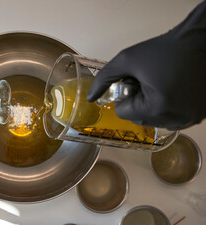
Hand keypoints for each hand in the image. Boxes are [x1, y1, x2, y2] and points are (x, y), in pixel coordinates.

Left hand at [87, 1, 205, 129]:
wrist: (198, 41)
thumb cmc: (164, 49)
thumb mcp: (127, 60)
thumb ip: (104, 79)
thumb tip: (90, 98)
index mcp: (157, 107)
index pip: (123, 113)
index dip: (124, 95)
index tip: (135, 80)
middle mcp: (175, 118)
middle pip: (138, 119)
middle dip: (137, 102)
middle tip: (148, 81)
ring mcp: (188, 119)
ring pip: (153, 121)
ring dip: (150, 106)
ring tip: (161, 85)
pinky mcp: (198, 117)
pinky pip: (170, 119)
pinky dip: (165, 108)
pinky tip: (172, 90)